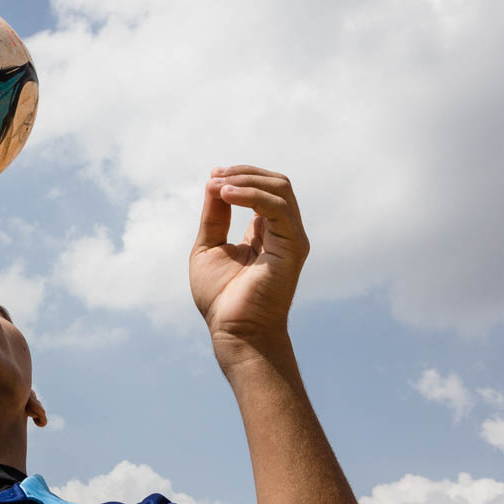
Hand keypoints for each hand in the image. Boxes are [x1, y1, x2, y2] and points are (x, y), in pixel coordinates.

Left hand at [189, 165, 308, 364]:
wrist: (233, 330)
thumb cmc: (221, 298)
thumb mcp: (209, 246)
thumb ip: (215, 216)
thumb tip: (213, 181)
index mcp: (264, 232)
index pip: (262, 190)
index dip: (239, 177)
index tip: (211, 176)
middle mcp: (282, 232)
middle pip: (276, 183)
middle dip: (244, 172)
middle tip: (215, 175)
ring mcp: (291, 238)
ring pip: (281, 189)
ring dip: (247, 180)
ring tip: (219, 186)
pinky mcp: (294, 246)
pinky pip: (278, 208)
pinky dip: (252, 195)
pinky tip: (227, 195)